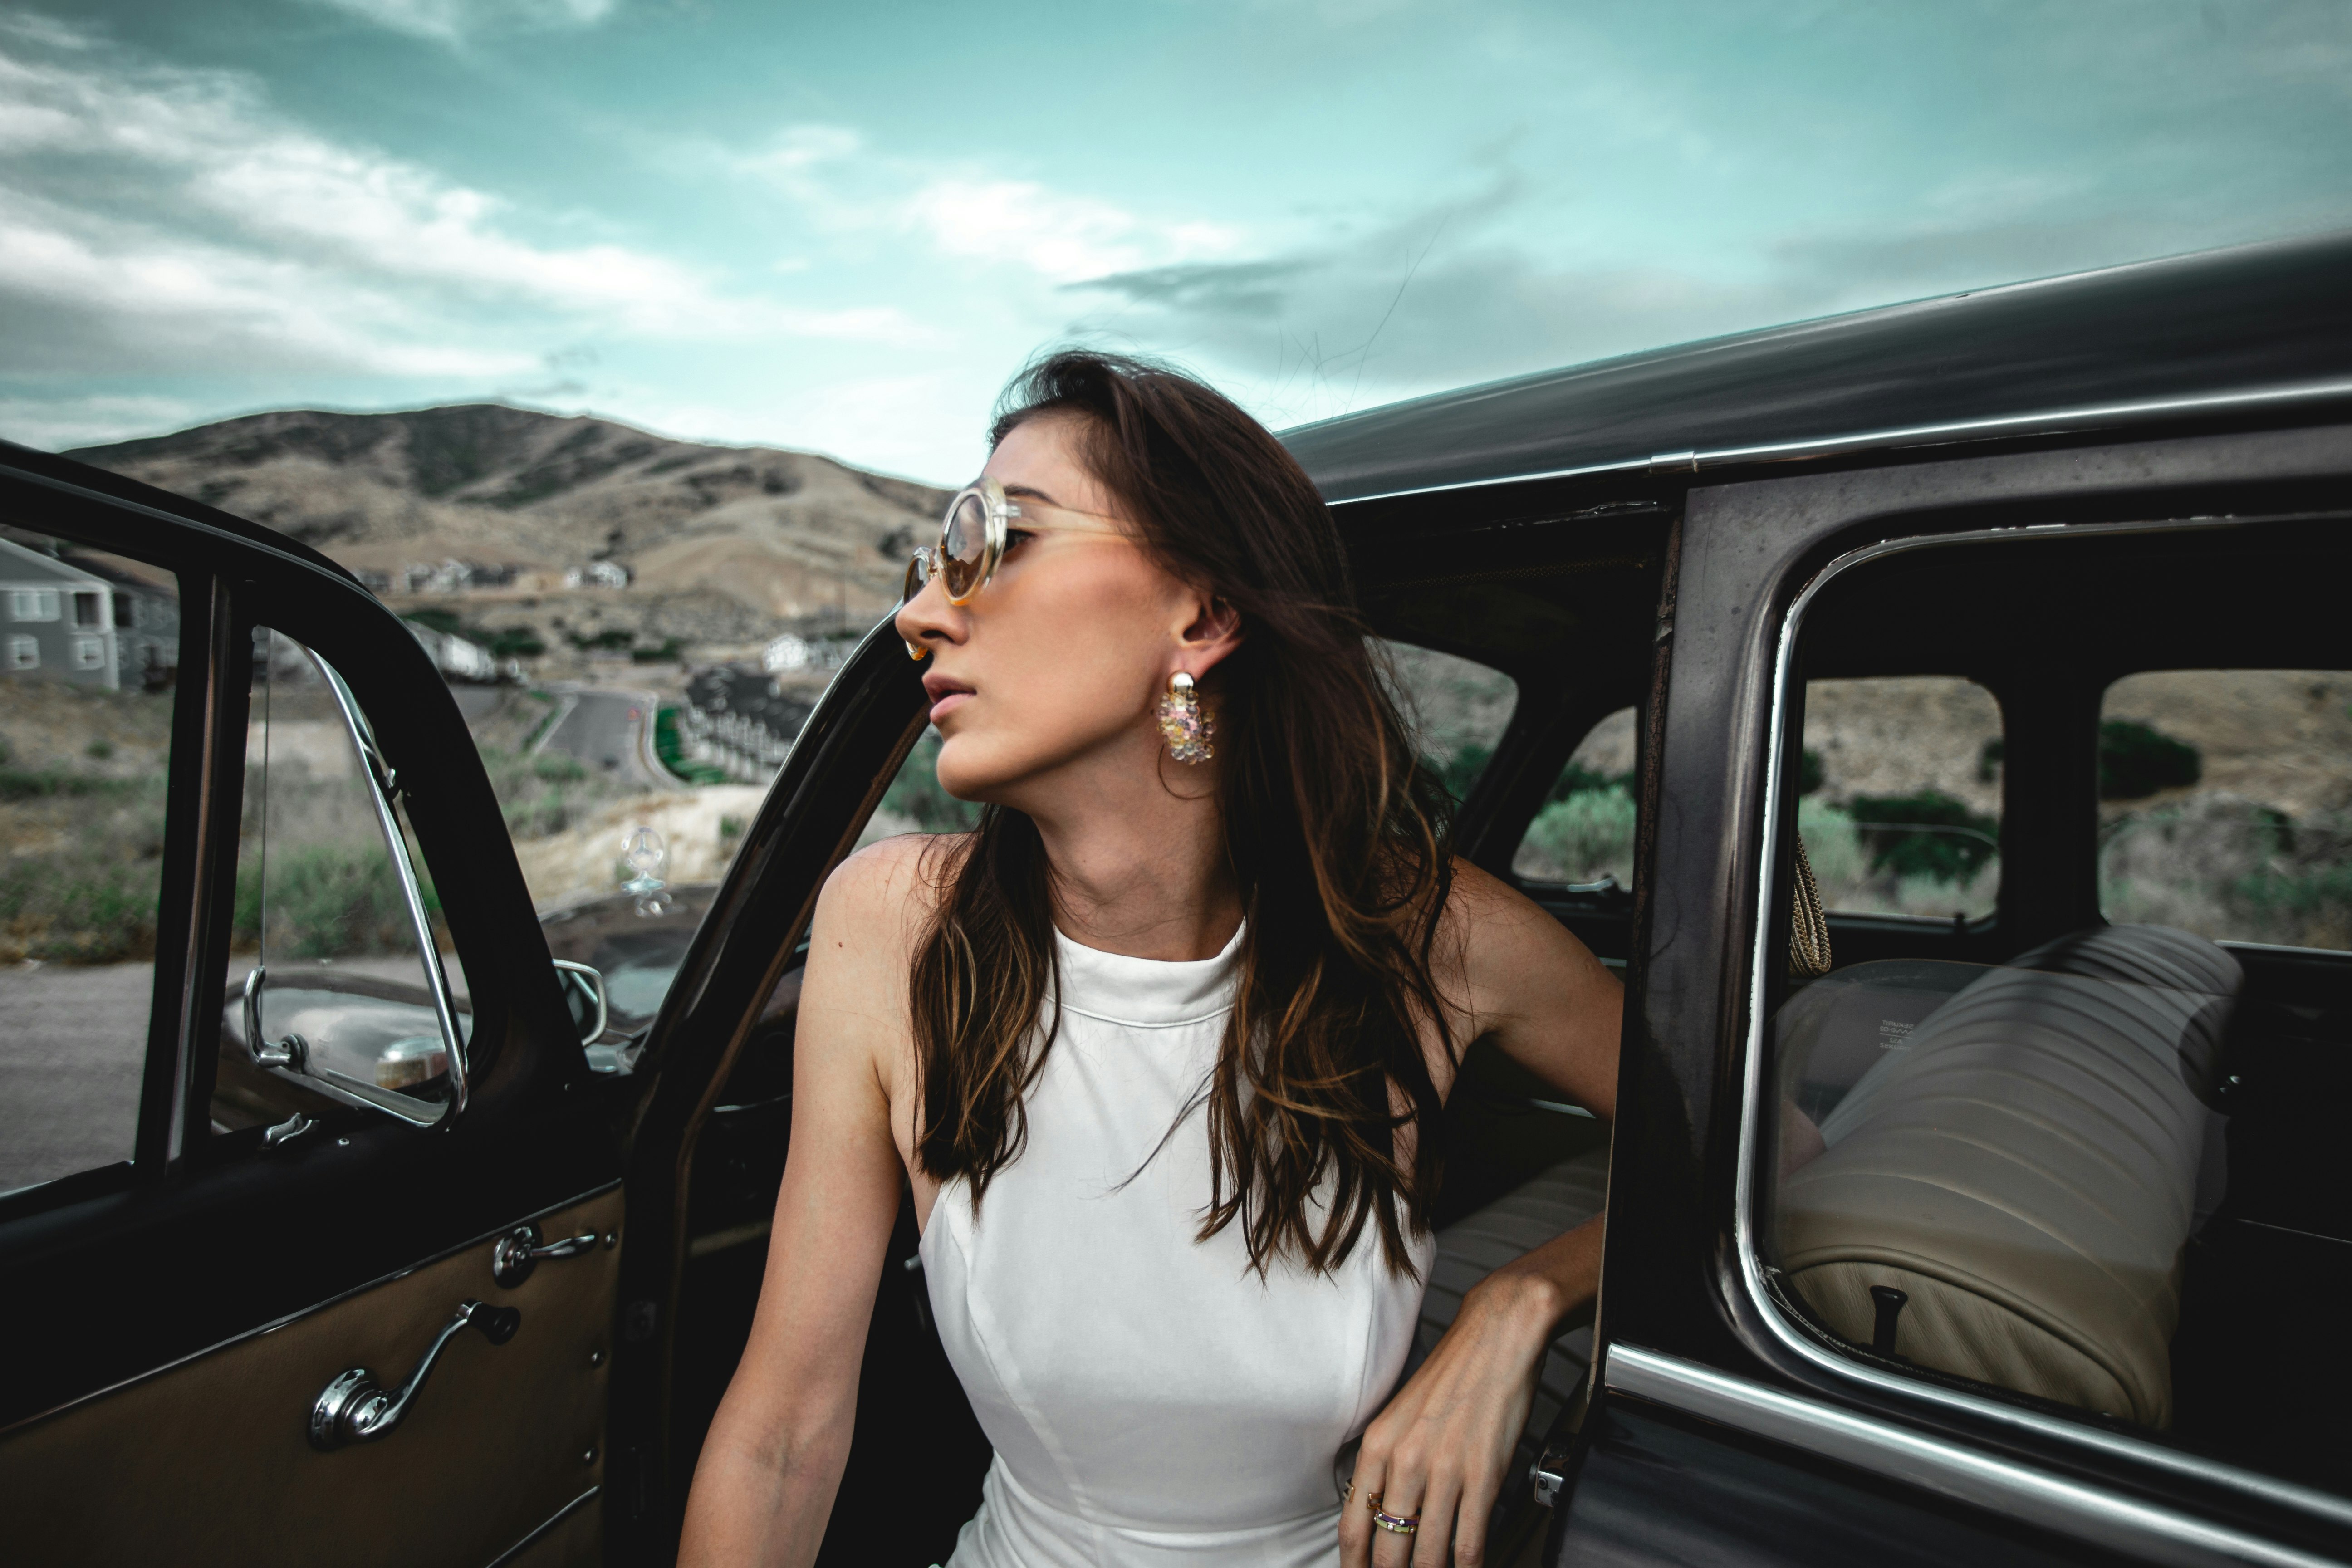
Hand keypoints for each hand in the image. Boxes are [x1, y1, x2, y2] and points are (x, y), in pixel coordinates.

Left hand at [1339, 1267, 1565, 1567]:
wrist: (1495, 1338)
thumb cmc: (1451, 1376)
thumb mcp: (1399, 1416)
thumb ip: (1385, 1463)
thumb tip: (1376, 1511)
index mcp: (1378, 1446)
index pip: (1353, 1528)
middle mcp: (1405, 1461)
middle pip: (1388, 1550)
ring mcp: (1445, 1471)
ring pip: (1429, 1554)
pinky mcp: (1483, 1476)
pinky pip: (1469, 1541)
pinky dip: (1468, 1567)